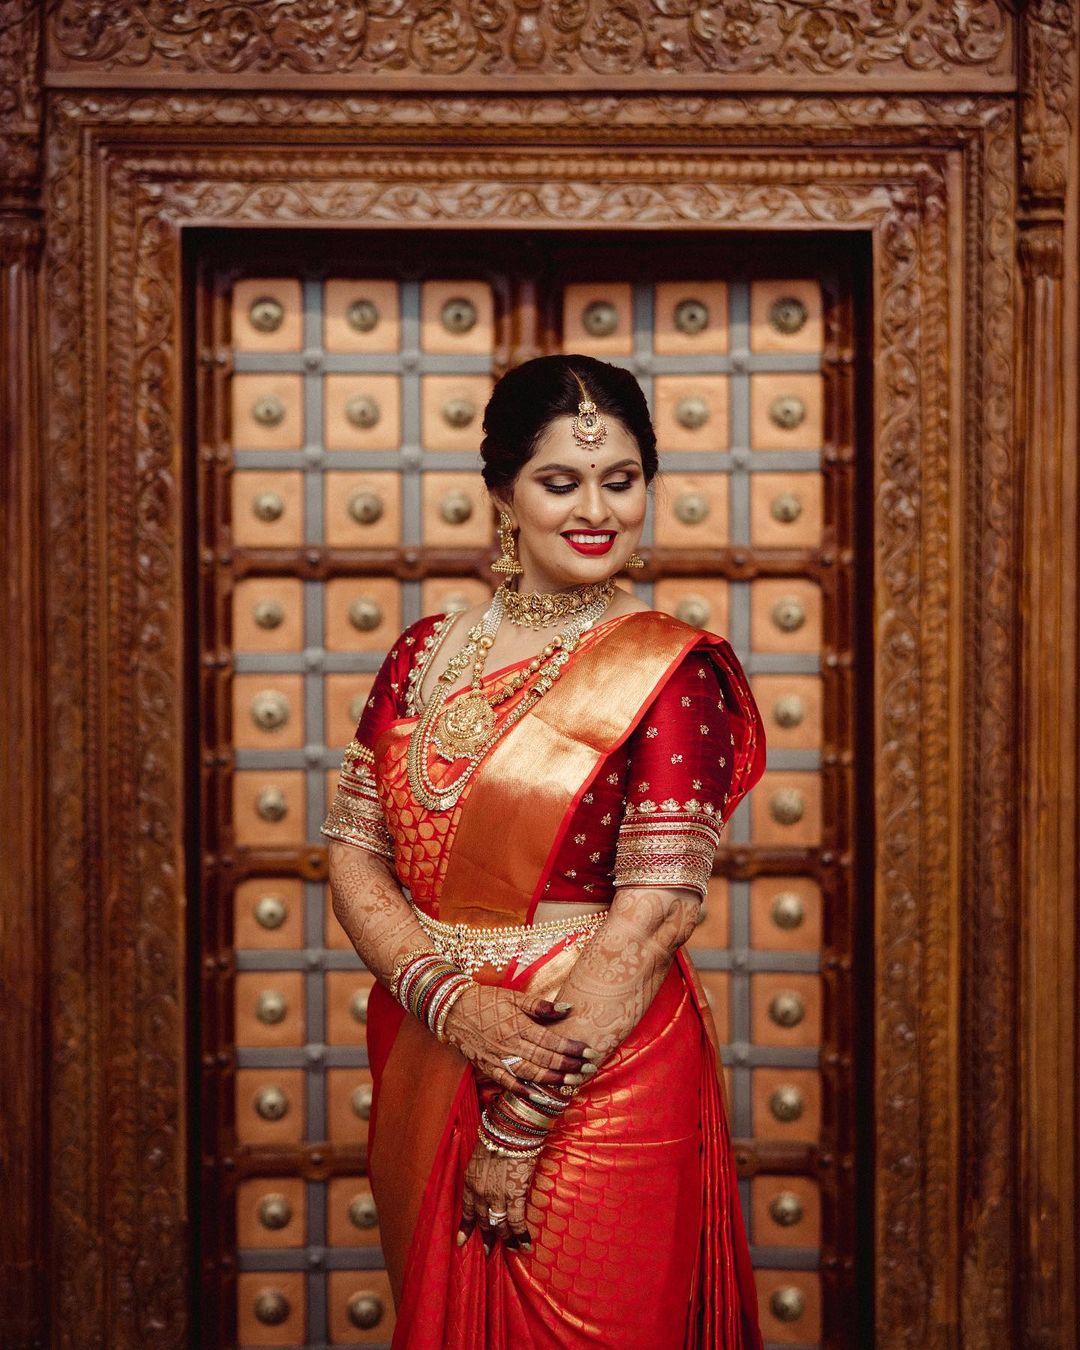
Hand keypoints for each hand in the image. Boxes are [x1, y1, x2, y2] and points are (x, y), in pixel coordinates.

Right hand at [442, 985, 596, 1091]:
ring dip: (553, 1079)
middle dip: (569, 1065)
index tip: (589, 1051)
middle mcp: (509, 1044)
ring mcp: (498, 1058)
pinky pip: (507, 1083)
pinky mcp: (488, 1067)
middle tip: (589, 1068)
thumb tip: (567, 1008)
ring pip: (530, 1073)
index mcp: (517, 1025)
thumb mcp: (514, 996)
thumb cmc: (486, 1000)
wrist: (453, 1010)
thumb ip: (540, 1005)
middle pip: (544, 1058)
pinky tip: (538, 1095)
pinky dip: (522, 1091)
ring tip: (573, 1081)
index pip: (550, 1040)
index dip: (572, 1047)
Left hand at [457, 1140, 536, 1253]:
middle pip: (482, 1221)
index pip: (466, 1210)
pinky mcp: (515, 1196)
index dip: (465, 1227)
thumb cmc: (498, 1136)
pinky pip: (516, 1222)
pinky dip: (520, 1236)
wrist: (510, 1130)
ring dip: (505, 1238)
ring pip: (499, 1225)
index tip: (461, 1242)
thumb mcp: (481, 1156)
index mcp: (470, 1181)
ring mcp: (497, 1197)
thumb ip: (482, 1173)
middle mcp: (480, 1193)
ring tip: (510, 1247)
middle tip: (488, 1250)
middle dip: (486, 1236)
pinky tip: (524, 1245)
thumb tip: (490, 1181)